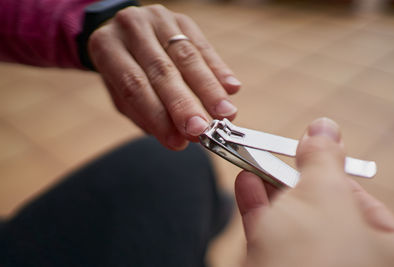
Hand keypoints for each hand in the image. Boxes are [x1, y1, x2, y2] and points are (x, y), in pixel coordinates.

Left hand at [88, 4, 240, 149]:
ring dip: (209, 89)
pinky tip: (232, 88)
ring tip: (225, 114)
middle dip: (185, 104)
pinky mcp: (182, 20)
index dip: (157, 115)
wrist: (123, 34)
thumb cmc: (122, 71)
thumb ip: (145, 114)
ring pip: (187, 57)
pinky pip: (203, 45)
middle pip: (162, 70)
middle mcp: (131, 27)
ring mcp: (158, 19)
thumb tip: (179, 139)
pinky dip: (218, 69)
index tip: (178, 141)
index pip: (134, 85)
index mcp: (107, 47)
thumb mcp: (120, 94)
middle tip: (202, 130)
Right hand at [235, 118, 393, 266]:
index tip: (306, 148)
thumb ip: (322, 158)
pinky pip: (270, 231)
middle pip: (320, 205)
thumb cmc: (314, 257)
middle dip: (292, 176)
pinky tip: (245, 183)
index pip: (357, 195)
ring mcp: (314, 264)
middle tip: (276, 153)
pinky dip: (256, 206)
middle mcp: (352, 256)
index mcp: (383, 244)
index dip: (329, 166)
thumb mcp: (322, 194)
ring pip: (291, 218)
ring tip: (252, 163)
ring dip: (268, 188)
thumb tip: (324, 126)